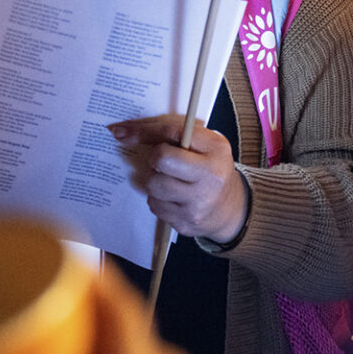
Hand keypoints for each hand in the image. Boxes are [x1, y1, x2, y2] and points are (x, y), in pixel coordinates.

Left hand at [109, 114, 247, 244]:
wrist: (230, 209)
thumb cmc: (210, 168)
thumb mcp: (205, 144)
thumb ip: (175, 133)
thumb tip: (124, 132)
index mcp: (216, 150)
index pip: (172, 132)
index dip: (143, 130)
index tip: (123, 131)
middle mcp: (210, 177)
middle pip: (161, 159)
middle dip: (154, 158)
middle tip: (161, 162)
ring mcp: (198, 203)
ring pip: (153, 185)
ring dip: (155, 180)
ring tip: (169, 180)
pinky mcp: (186, 223)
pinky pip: (155, 206)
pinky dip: (158, 199)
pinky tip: (172, 197)